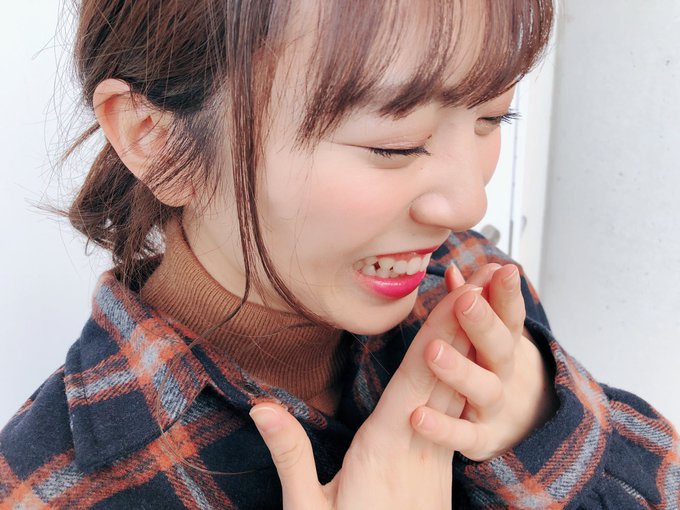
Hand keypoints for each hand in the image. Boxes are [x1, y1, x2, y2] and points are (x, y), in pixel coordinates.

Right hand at [248, 282, 483, 508]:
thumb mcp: (309, 509)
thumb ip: (291, 455)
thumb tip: (261, 407)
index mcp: (385, 447)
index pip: (415, 379)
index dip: (437, 335)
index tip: (455, 296)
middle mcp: (419, 445)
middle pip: (445, 375)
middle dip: (463, 325)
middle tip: (484, 281)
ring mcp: (436, 456)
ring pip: (459, 391)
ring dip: (471, 345)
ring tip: (485, 306)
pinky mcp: (441, 467)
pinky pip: (461, 412)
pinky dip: (467, 378)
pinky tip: (473, 359)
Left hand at [411, 262, 558, 460]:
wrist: (526, 424)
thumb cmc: (493, 367)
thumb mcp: (489, 336)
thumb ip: (470, 303)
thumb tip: (454, 272)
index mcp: (505, 342)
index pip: (509, 314)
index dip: (506, 293)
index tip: (502, 270)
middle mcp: (503, 372)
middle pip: (499, 347)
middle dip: (483, 323)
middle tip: (467, 301)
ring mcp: (494, 406)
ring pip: (483, 388)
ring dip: (459, 370)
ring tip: (433, 351)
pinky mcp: (482, 439)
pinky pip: (463, 435)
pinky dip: (442, 428)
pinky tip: (417, 416)